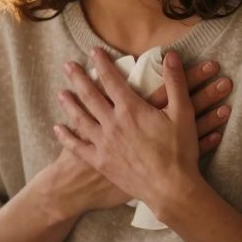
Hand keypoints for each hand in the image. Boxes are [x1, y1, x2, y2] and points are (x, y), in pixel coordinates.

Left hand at [54, 48, 206, 213]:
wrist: (170, 189)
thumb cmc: (180, 151)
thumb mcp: (183, 113)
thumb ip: (175, 82)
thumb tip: (172, 56)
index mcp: (131, 109)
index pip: (112, 80)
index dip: (102, 64)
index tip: (93, 52)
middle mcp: (112, 123)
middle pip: (90, 95)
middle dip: (78, 78)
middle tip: (67, 65)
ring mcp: (104, 143)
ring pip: (80, 118)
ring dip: (69, 104)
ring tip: (61, 93)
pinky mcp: (101, 161)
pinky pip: (78, 147)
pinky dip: (66, 137)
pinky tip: (58, 129)